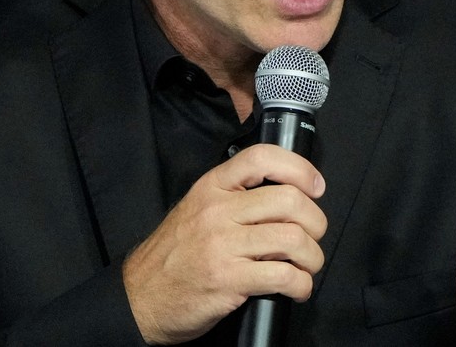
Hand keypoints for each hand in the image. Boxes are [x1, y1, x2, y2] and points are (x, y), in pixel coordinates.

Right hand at [121, 144, 327, 344]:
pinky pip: (284, 276)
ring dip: (312, 257)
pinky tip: (296, 288)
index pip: (262, 158)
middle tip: (313, 237)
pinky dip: (301, 284)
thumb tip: (288, 198)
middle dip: (316, 222)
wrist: (140, 297)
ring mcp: (222, 245)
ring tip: (307, 266)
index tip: (315, 186)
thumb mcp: (197, 210)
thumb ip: (236, 199)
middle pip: (290, 201)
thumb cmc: (174, 255)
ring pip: (293, 239)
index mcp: (212, 187)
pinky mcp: (228, 279)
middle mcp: (218, 211)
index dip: (299, 168)